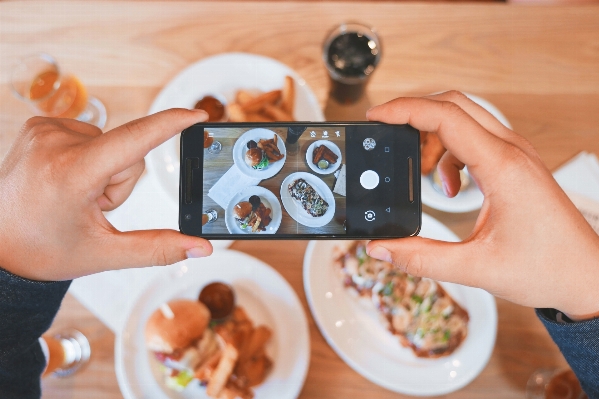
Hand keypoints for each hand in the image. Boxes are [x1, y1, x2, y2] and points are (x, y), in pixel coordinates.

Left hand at [0, 109, 211, 280]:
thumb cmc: (42, 250)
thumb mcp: (104, 254)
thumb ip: (158, 248)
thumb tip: (200, 248)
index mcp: (72, 174)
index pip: (134, 139)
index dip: (171, 124)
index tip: (197, 114)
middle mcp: (55, 143)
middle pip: (127, 152)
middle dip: (121, 181)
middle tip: (91, 206)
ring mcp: (44, 130)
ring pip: (110, 144)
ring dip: (104, 170)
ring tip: (75, 194)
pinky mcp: (40, 125)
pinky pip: (89, 136)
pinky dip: (88, 158)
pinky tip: (66, 179)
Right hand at [366, 91, 598, 319]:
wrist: (587, 276)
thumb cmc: (547, 268)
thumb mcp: (476, 268)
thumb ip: (422, 259)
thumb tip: (381, 248)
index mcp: (502, 167)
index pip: (446, 117)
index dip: (405, 110)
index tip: (376, 116)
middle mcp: (511, 152)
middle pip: (454, 105)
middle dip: (414, 114)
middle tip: (387, 133)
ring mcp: (516, 155)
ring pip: (464, 119)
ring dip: (433, 136)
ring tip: (420, 172)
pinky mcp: (516, 165)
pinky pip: (475, 139)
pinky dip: (450, 154)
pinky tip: (451, 187)